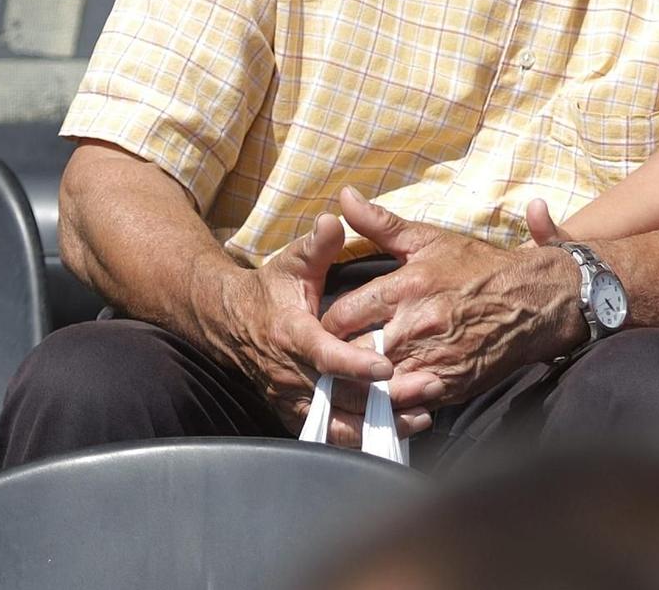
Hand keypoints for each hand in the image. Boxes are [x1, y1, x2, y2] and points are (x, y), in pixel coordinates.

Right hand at [208, 212, 427, 446]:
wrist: (231, 322)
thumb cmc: (271, 289)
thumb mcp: (292, 263)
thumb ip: (317, 245)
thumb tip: (335, 219)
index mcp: (292, 333)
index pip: (324, 354)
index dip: (353, 363)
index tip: (385, 365)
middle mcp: (290, 373)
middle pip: (339, 395)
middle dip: (383, 398)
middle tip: (427, 389)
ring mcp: (292, 398)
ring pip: (338, 423)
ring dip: (379, 424)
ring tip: (422, 417)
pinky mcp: (296, 414)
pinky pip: (331, 434)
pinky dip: (364, 438)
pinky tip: (399, 433)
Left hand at [320, 188, 581, 406]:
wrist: (535, 300)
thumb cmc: (479, 267)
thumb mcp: (430, 239)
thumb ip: (380, 223)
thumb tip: (344, 196)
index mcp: (404, 288)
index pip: (340, 316)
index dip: (325, 325)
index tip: (325, 326)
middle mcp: (414, 327)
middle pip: (352, 354)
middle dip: (338, 357)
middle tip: (332, 355)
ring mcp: (432, 360)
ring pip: (375, 383)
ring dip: (361, 382)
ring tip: (353, 378)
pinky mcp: (449, 385)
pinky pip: (406, 402)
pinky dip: (393, 399)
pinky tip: (387, 390)